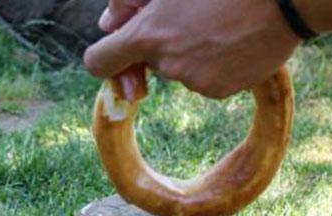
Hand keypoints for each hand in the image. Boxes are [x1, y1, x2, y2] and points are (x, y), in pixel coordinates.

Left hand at [84, 0, 300, 98]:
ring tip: (218, 21)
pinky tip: (232, 38)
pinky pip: (204, 79)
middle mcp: (167, 64)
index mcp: (147, 33)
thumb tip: (108, 25)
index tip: (117, 52)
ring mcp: (195, 81)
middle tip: (185, 19)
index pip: (98, 62)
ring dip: (188, 51)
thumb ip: (129, 2)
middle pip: (145, 64)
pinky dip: (212, 63)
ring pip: (178, 70)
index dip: (105, 57)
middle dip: (155, 46)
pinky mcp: (219, 91)